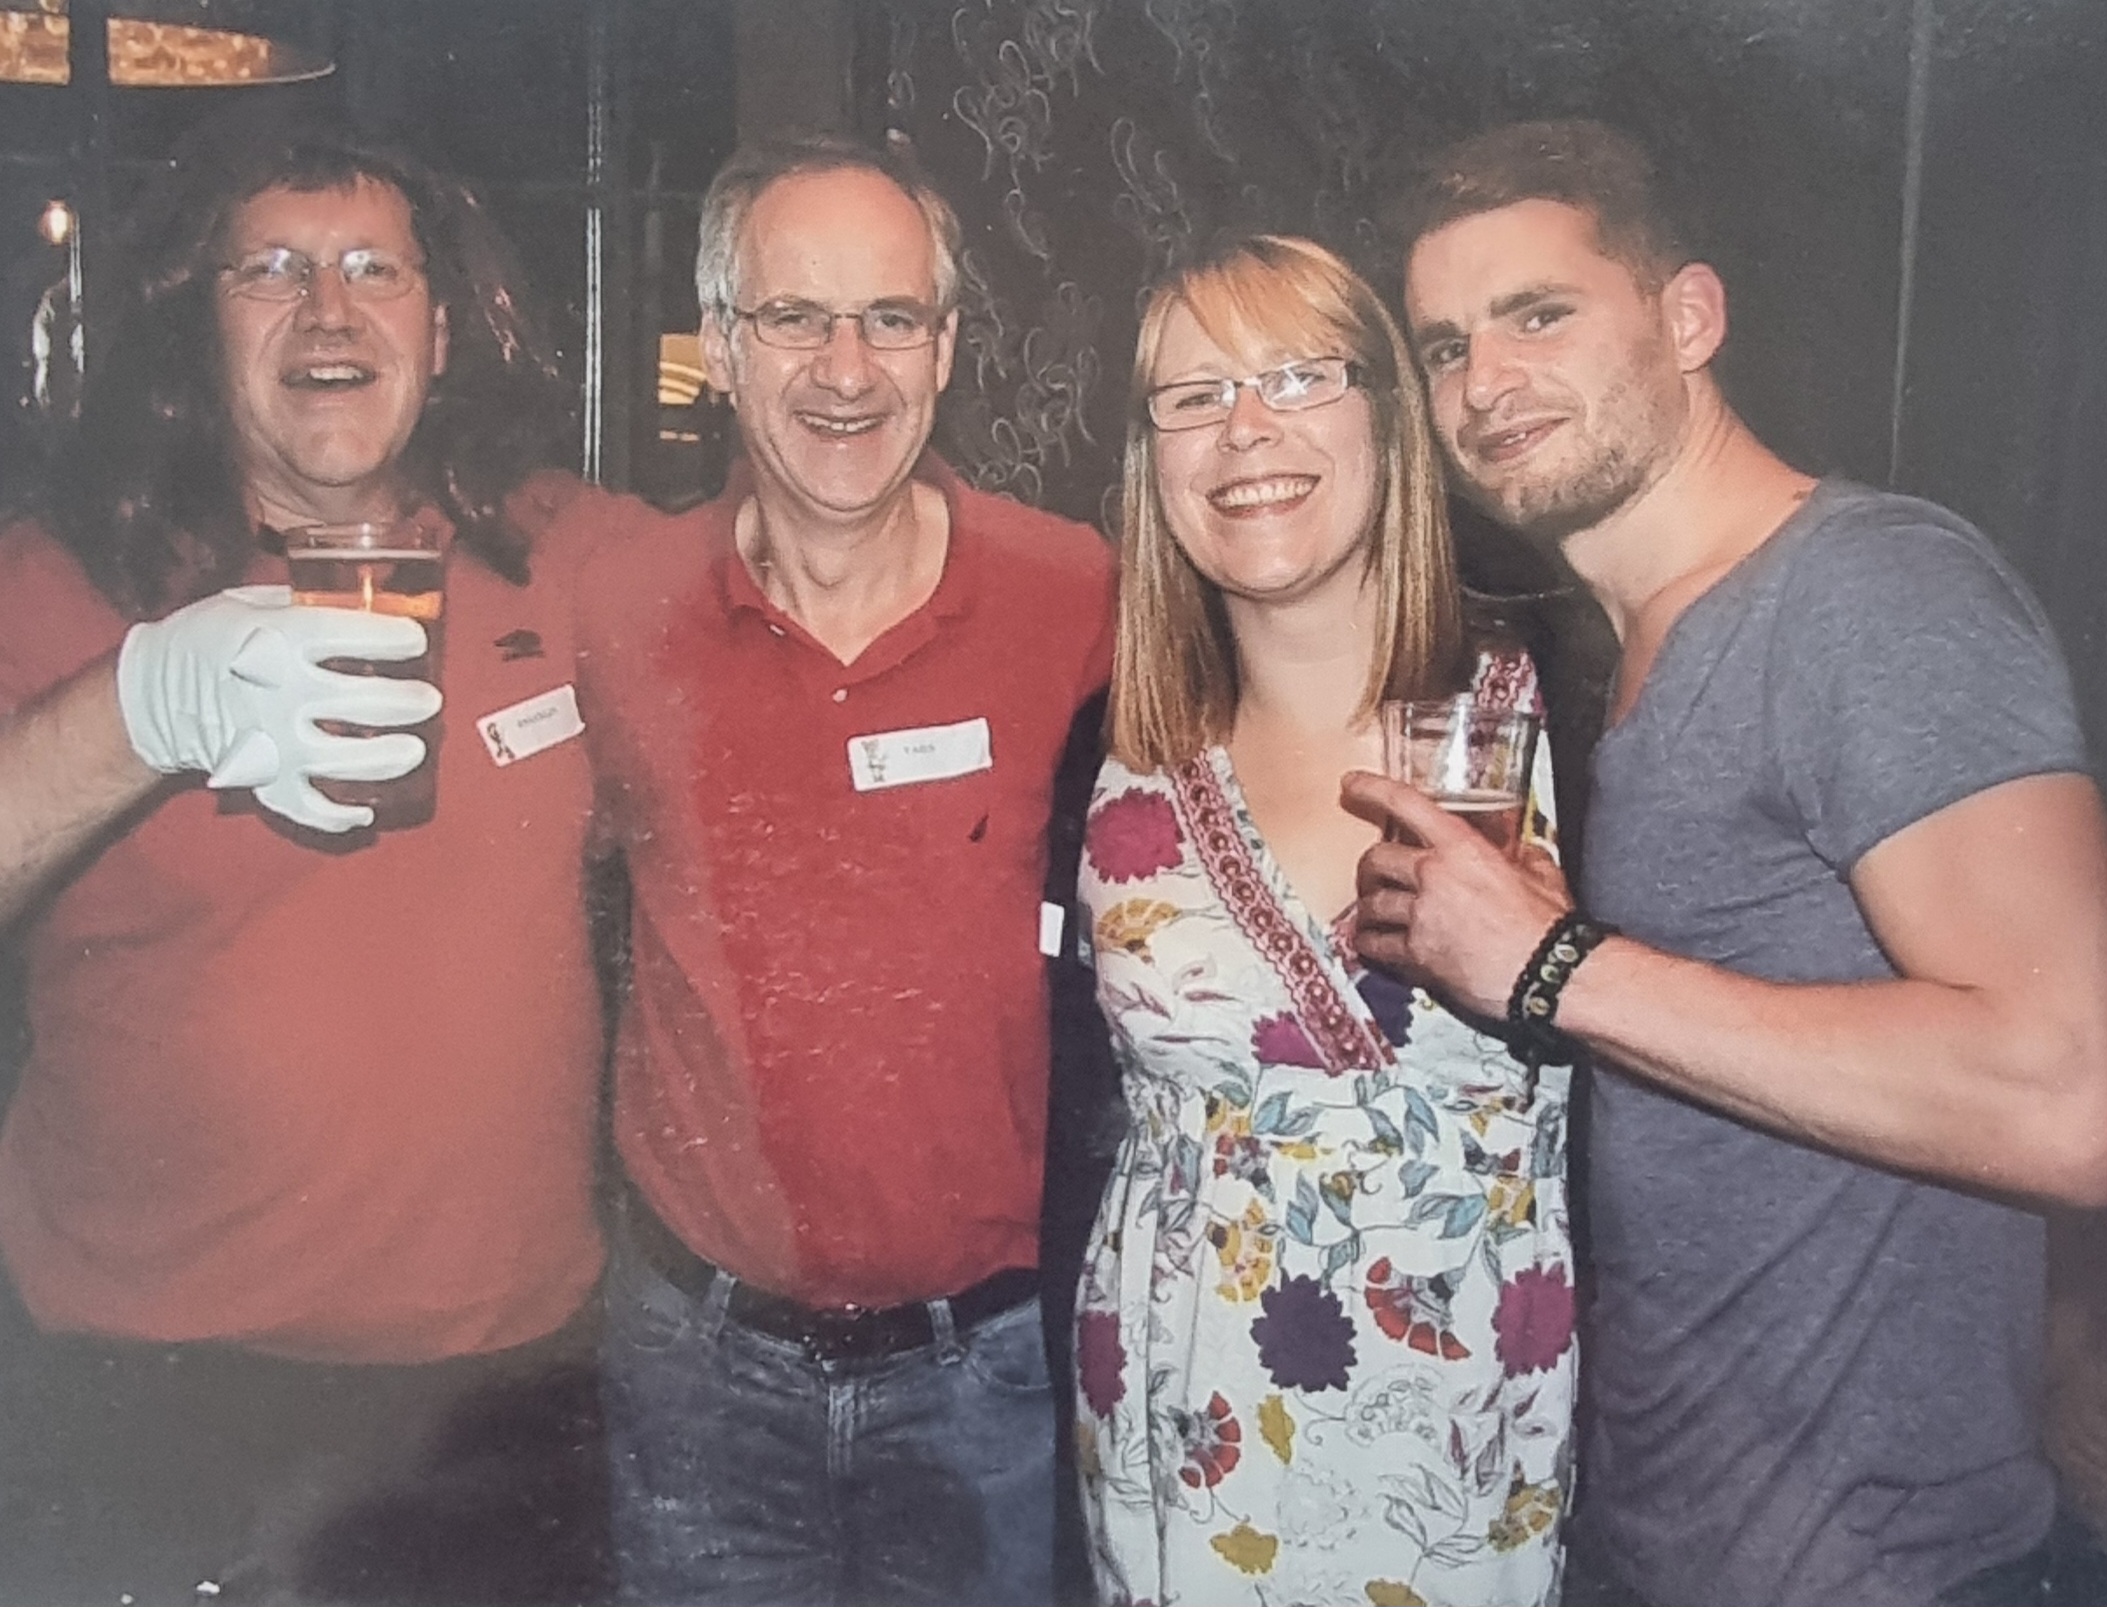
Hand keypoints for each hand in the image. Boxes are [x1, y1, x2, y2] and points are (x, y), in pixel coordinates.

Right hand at [115, 585, 441, 833]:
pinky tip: (364, 812)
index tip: (415, 641)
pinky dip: (340, 817)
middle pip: (365, 702)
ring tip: (413, 751)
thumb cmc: (205, 641)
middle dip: (407, 702)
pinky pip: (309, 809)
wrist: (149, 695)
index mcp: (278, 640)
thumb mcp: (249, 604)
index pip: (353, 635)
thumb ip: (304, 606)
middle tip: (428, 701)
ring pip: (349, 761)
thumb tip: (364, 604)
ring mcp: (273, 743)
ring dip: (389, 758)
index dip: (394, 638)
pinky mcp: (263, 782)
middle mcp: (281, 694)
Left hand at [1341, 769, 1571, 1017]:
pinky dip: (1369, 944)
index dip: (1372, 789)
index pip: (1406, 804)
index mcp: (1461, 847)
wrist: (1547, 972)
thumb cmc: (1548, 925)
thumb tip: (1525, 851)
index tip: (1351, 784)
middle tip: (1372, 874)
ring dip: (1367, 909)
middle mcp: (1433, 875)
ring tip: (1371, 914)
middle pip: (1375, 858)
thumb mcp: (1542, 874)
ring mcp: (1420, 915)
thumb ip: (1525, 856)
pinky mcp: (1415, 955)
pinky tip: (1370, 945)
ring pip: (1369, 904)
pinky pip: (1376, 945)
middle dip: (1368, 867)